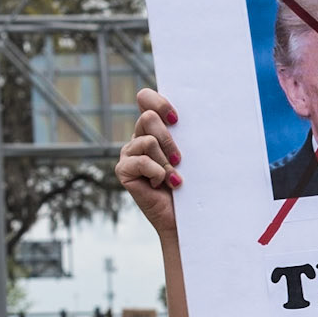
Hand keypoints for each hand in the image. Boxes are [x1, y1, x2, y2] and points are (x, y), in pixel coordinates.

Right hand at [115, 88, 181, 239]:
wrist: (186, 218)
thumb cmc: (193, 186)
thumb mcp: (191, 155)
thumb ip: (186, 134)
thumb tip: (195, 114)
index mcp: (153, 128)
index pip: (145, 98)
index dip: (159, 103)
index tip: (177, 120)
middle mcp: (138, 137)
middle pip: (148, 117)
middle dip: (169, 140)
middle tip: (180, 160)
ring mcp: (128, 154)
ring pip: (148, 141)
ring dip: (166, 162)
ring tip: (173, 178)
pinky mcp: (123, 170)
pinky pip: (142, 162)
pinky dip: (158, 174)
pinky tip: (162, 185)